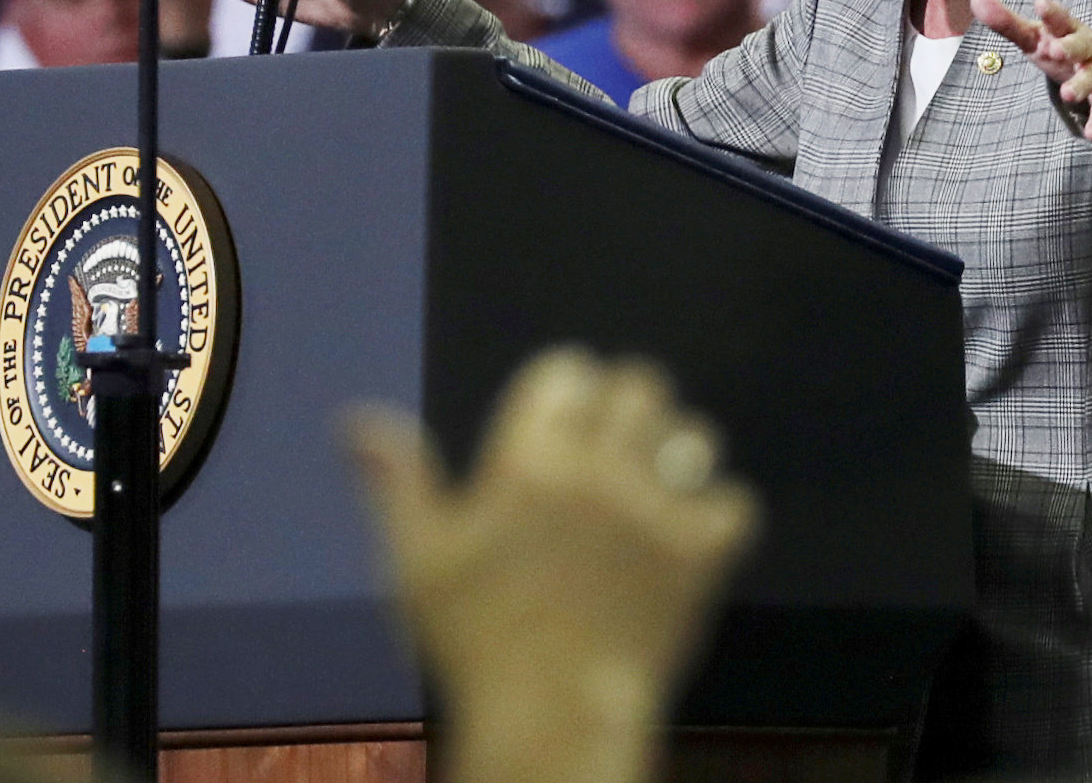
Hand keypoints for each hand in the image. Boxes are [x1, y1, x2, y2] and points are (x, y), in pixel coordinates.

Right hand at [346, 351, 757, 777]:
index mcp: (528, 462)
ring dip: (675, 456)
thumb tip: (355, 420)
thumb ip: (398, 481)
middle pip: (640, 385)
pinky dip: (718, 516)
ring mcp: (657, 512)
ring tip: (652, 492)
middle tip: (609, 457)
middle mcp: (599, 472)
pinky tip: (688, 541)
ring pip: (694, 435)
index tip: (557, 428)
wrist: (551, 723)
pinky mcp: (703, 555)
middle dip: (625, 411)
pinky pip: (735, 502)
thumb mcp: (419, 563)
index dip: (564, 392)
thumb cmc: (476, 644)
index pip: (568, 369)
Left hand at [970, 0, 1091, 141]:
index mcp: (1068, 30)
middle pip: (1083, 45)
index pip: (1060, 19)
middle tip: (1056, 51)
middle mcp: (1089, 48)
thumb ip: (1007, 22)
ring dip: (1082, 85)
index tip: (1040, 4)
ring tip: (1067, 95)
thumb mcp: (1036, 38)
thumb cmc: (1062, 49)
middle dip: (1072, 47)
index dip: (1051, 13)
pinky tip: (1091, 134)